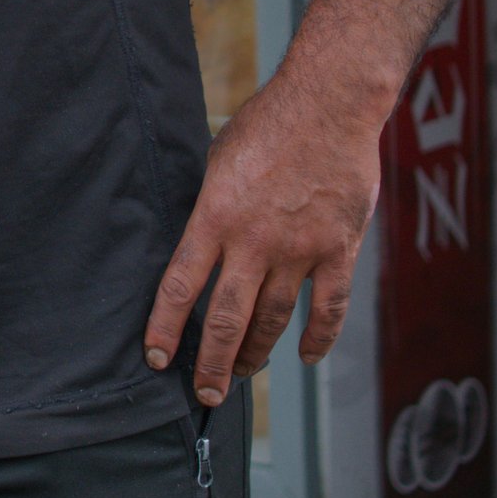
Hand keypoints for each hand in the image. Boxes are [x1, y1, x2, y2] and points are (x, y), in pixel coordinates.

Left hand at [143, 81, 380, 406]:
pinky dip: (318, 338)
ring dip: (256, 354)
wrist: (329, 104)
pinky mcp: (338, 249)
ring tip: (244, 374)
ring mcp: (299, 249)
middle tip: (205, 392)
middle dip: (212, 364)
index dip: (166, 329)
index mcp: (215, 217)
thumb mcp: (217, 161)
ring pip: (273, 320)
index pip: (181, 286)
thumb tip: (197, 245)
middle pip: (226, 319)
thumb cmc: (267, 125)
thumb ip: (209, 208)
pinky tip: (306, 357)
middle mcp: (254, 241)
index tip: (157, 359)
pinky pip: (328, 307)